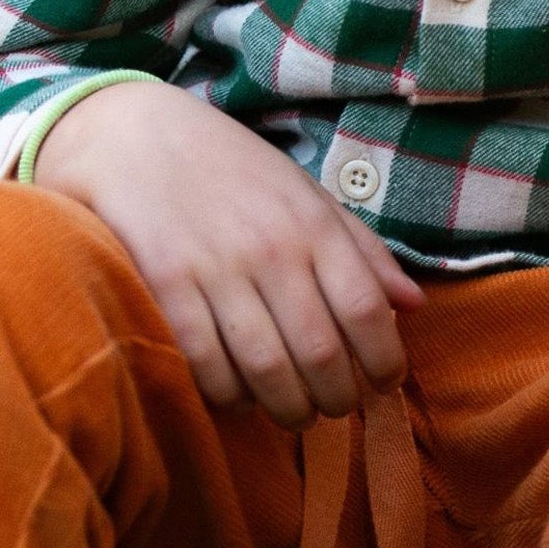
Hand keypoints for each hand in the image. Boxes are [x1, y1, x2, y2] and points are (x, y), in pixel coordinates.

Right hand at [31, 81, 425, 427]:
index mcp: (313, 225)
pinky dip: (228, 395)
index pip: (366, 311)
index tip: (384, 383)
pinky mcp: (166, 285)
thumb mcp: (306, 194)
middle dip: (337, 398)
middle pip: (320, 353)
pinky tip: (238, 396)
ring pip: (265, 369)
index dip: (384, 361)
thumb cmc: (231, 169)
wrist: (135, 135)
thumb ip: (361, 249)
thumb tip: (413, 304)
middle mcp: (272, 248)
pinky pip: (205, 364)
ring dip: (287, 408)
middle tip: (336, 407)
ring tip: (294, 412)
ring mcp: (217, 268)